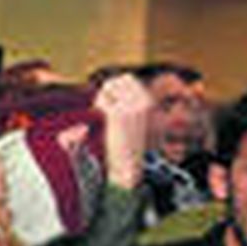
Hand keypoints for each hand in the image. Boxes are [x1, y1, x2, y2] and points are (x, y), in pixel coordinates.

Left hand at [93, 74, 151, 188]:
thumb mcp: (134, 120)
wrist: (128, 166)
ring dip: (101, 97)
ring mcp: (132, 106)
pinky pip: (103, 100)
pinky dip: (98, 106)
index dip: (113, 88)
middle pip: (117, 80)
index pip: (128, 79)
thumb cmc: (128, 146)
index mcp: (148, 101)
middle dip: (106, 90)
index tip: (108, 104)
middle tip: (101, 108)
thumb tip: (111, 85)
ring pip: (110, 87)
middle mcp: (142, 101)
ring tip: (100, 112)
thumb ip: (127, 103)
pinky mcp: (119, 114)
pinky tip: (99, 116)